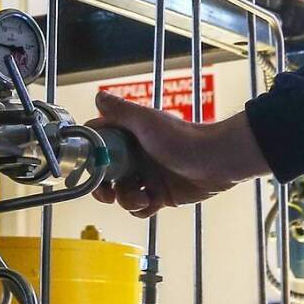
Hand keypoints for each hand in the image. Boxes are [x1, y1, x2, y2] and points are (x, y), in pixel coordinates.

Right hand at [88, 91, 268, 217]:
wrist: (217, 161)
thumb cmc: (182, 138)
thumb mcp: (147, 122)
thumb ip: (120, 111)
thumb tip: (97, 95)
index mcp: (129, 135)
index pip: (99, 143)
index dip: (90, 156)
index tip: (87, 168)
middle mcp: (135, 155)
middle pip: (107, 174)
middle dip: (103, 187)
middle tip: (107, 195)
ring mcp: (147, 176)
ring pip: (122, 193)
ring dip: (126, 199)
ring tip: (140, 197)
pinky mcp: (160, 194)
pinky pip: (140, 207)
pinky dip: (141, 208)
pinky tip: (151, 202)